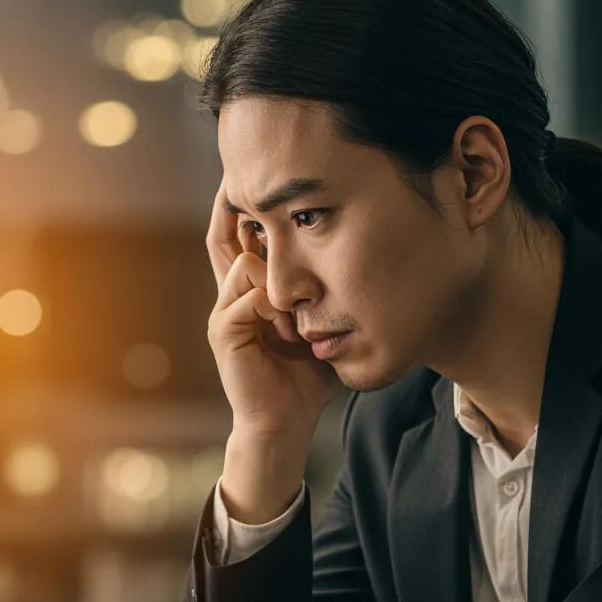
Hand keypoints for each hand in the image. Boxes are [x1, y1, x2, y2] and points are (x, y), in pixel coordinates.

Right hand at [206, 178, 341, 439]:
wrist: (286, 422)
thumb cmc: (309, 376)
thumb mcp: (327, 322)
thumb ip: (333, 290)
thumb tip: (377, 252)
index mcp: (251, 287)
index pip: (240, 232)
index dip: (252, 204)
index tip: (279, 179)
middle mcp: (231, 292)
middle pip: (226, 232)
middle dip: (251, 209)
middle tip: (280, 191)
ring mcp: (224, 309)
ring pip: (248, 261)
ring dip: (282, 276)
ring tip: (301, 314)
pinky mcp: (224, 330)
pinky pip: (250, 296)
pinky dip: (277, 307)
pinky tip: (293, 331)